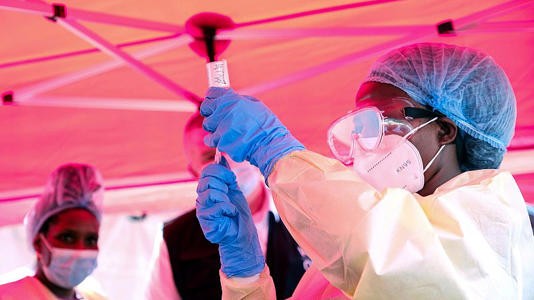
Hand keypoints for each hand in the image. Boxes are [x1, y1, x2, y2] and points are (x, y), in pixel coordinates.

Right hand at [196, 157, 264, 276]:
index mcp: (207, 189)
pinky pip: (217, 206)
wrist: (242, 234)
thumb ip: (226, 176)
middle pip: (207, 180)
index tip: (232, 179)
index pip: (207, 171)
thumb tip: (221, 158)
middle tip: (229, 195)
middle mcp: (201, 198)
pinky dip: (228, 208)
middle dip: (224, 185)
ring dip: (226, 198)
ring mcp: (201, 209)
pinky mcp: (205, 220)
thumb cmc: (238, 213)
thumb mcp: (233, 190)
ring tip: (229, 207)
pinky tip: (230, 214)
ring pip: (210, 192)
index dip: (221, 172)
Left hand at [200, 88, 304, 179]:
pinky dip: (217, 141)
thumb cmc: (265, 124)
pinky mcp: (220, 142)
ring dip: (214, 128)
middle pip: (206, 109)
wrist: (269, 144)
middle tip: (218, 118)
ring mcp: (221, 127)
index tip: (213, 102)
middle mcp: (224, 111)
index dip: (212, 97)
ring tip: (227, 131)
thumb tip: (227, 97)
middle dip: (210, 113)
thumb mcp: (254, 104)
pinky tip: (227, 140)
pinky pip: (211, 140)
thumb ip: (238, 100)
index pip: (212, 93)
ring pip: (207, 125)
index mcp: (232, 99)